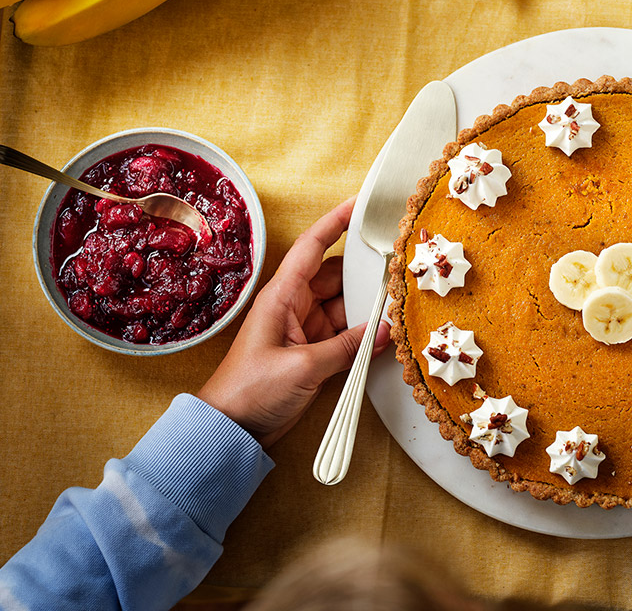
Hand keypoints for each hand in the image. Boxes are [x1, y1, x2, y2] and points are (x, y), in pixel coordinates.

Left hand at [198, 197, 388, 447]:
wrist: (231, 429)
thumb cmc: (251, 390)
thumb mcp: (302, 367)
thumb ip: (346, 348)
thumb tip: (385, 330)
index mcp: (282, 296)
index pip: (312, 246)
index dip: (336, 221)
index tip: (360, 203)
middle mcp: (294, 305)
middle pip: (336, 275)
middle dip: (365, 270)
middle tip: (399, 264)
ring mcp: (304, 329)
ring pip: (343, 304)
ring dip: (367, 305)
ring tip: (399, 300)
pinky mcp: (312, 352)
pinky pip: (344, 332)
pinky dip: (363, 332)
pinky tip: (385, 333)